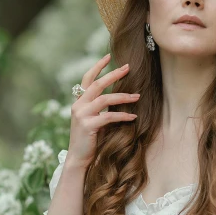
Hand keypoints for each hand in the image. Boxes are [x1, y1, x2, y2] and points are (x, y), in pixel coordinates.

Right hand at [67, 53, 138, 168]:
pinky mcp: (88, 126)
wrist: (78, 158)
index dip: (97, 67)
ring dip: (123, 96)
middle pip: (97, 84)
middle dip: (113, 74)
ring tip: (137, 96)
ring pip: (105, 99)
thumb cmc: (89, 140)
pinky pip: (109, 117)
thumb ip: (99, 108)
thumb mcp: (93, 120)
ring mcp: (82, 115)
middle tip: (128, 67)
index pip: (86, 79)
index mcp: (78, 102)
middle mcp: (78, 106)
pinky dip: (122, 116)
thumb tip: (117, 97)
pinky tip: (133, 117)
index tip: (108, 56)